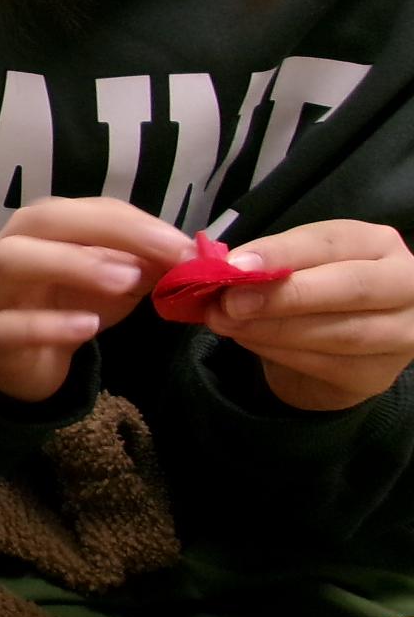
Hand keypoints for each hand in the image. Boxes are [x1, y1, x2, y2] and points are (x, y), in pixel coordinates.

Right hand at [0, 198, 192, 402]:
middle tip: (165, 252)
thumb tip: (187, 253)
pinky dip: (50, 324)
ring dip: (72, 263)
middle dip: (110, 229)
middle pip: (45, 219)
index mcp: (42, 228)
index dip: (137, 223)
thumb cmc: (67, 309)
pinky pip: (11, 325)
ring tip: (126, 280)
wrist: (23, 362)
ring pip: (14, 260)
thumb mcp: (114, 283)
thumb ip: (143, 263)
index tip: (185, 245)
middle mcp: (8, 247)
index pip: (88, 209)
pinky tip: (88, 326)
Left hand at [206, 221, 413, 411]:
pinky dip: (280, 353)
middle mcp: (404, 284)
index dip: (282, 253)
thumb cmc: (309, 291)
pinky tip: (248, 341)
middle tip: (231, 302)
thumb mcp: (292, 266)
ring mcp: (401, 333)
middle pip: (352, 287)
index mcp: (377, 244)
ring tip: (227, 322)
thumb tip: (220, 268)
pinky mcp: (378, 374)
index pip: (332, 242)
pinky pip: (327, 364)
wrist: (328, 347)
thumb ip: (266, 264)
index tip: (235, 264)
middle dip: (285, 295)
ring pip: (342, 333)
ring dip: (274, 329)